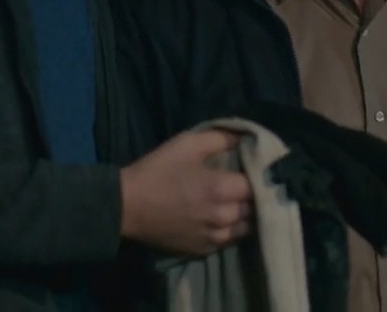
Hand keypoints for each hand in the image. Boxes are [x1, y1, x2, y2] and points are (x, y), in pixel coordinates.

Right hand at [119, 129, 253, 256]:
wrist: (126, 207)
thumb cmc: (157, 171)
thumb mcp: (187, 144)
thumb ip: (221, 138)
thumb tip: (246, 136)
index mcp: (222, 189)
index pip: (259, 184)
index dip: (260, 175)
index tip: (256, 168)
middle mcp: (224, 217)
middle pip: (256, 208)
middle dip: (255, 196)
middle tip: (246, 184)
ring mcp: (215, 238)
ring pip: (246, 228)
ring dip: (246, 216)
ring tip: (238, 203)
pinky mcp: (204, 250)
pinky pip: (229, 241)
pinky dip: (231, 230)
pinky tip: (222, 219)